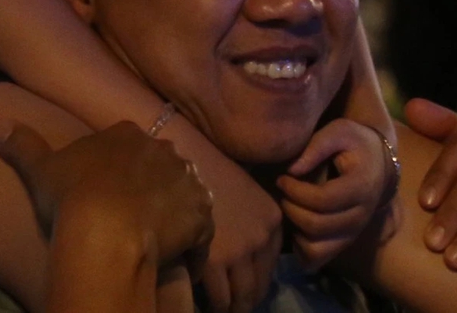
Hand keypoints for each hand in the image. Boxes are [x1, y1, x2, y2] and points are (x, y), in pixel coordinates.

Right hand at [0, 121, 214, 266]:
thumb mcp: (40, 168)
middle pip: (162, 165)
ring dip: (176, 210)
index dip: (123, 167)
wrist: (105, 230)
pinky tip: (178, 258)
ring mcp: (186, 182)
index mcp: (127, 136)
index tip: (113, 188)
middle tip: (135, 213)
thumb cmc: (72, 196)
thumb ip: (23, 144)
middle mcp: (163, 151)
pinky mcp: (200, 215)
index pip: (130, 145)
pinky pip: (201, 230)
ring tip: (158, 236)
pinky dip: (193, 244)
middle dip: (154, 184)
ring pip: (185, 193)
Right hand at [173, 135, 283, 312]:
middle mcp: (262, 237)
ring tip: (216, 309)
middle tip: (229, 309)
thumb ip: (252, 224)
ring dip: (229, 308)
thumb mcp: (244, 194)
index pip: (269, 270)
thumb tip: (245, 262)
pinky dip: (211, 305)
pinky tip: (200, 302)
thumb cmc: (208, 172)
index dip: (253, 285)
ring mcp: (241, 250)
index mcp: (272, 221)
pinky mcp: (216, 260)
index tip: (239, 291)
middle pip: (257, 289)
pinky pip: (218, 298)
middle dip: (243, 303)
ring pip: (239, 299)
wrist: (184, 159)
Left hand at [275, 117, 396, 269]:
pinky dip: (301, 247)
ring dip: (295, 229)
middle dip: (291, 208)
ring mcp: (354, 233)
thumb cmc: (354, 143)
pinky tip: (296, 224)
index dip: (296, 191)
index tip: (283, 177)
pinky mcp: (345, 242)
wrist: (378, 163)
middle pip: (317, 225)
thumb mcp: (338, 132)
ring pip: (317, 248)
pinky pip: (317, 259)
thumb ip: (316, 146)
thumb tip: (291, 170)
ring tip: (290, 206)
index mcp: (362, 187)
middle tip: (282, 190)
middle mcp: (362, 215)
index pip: (323, 200)